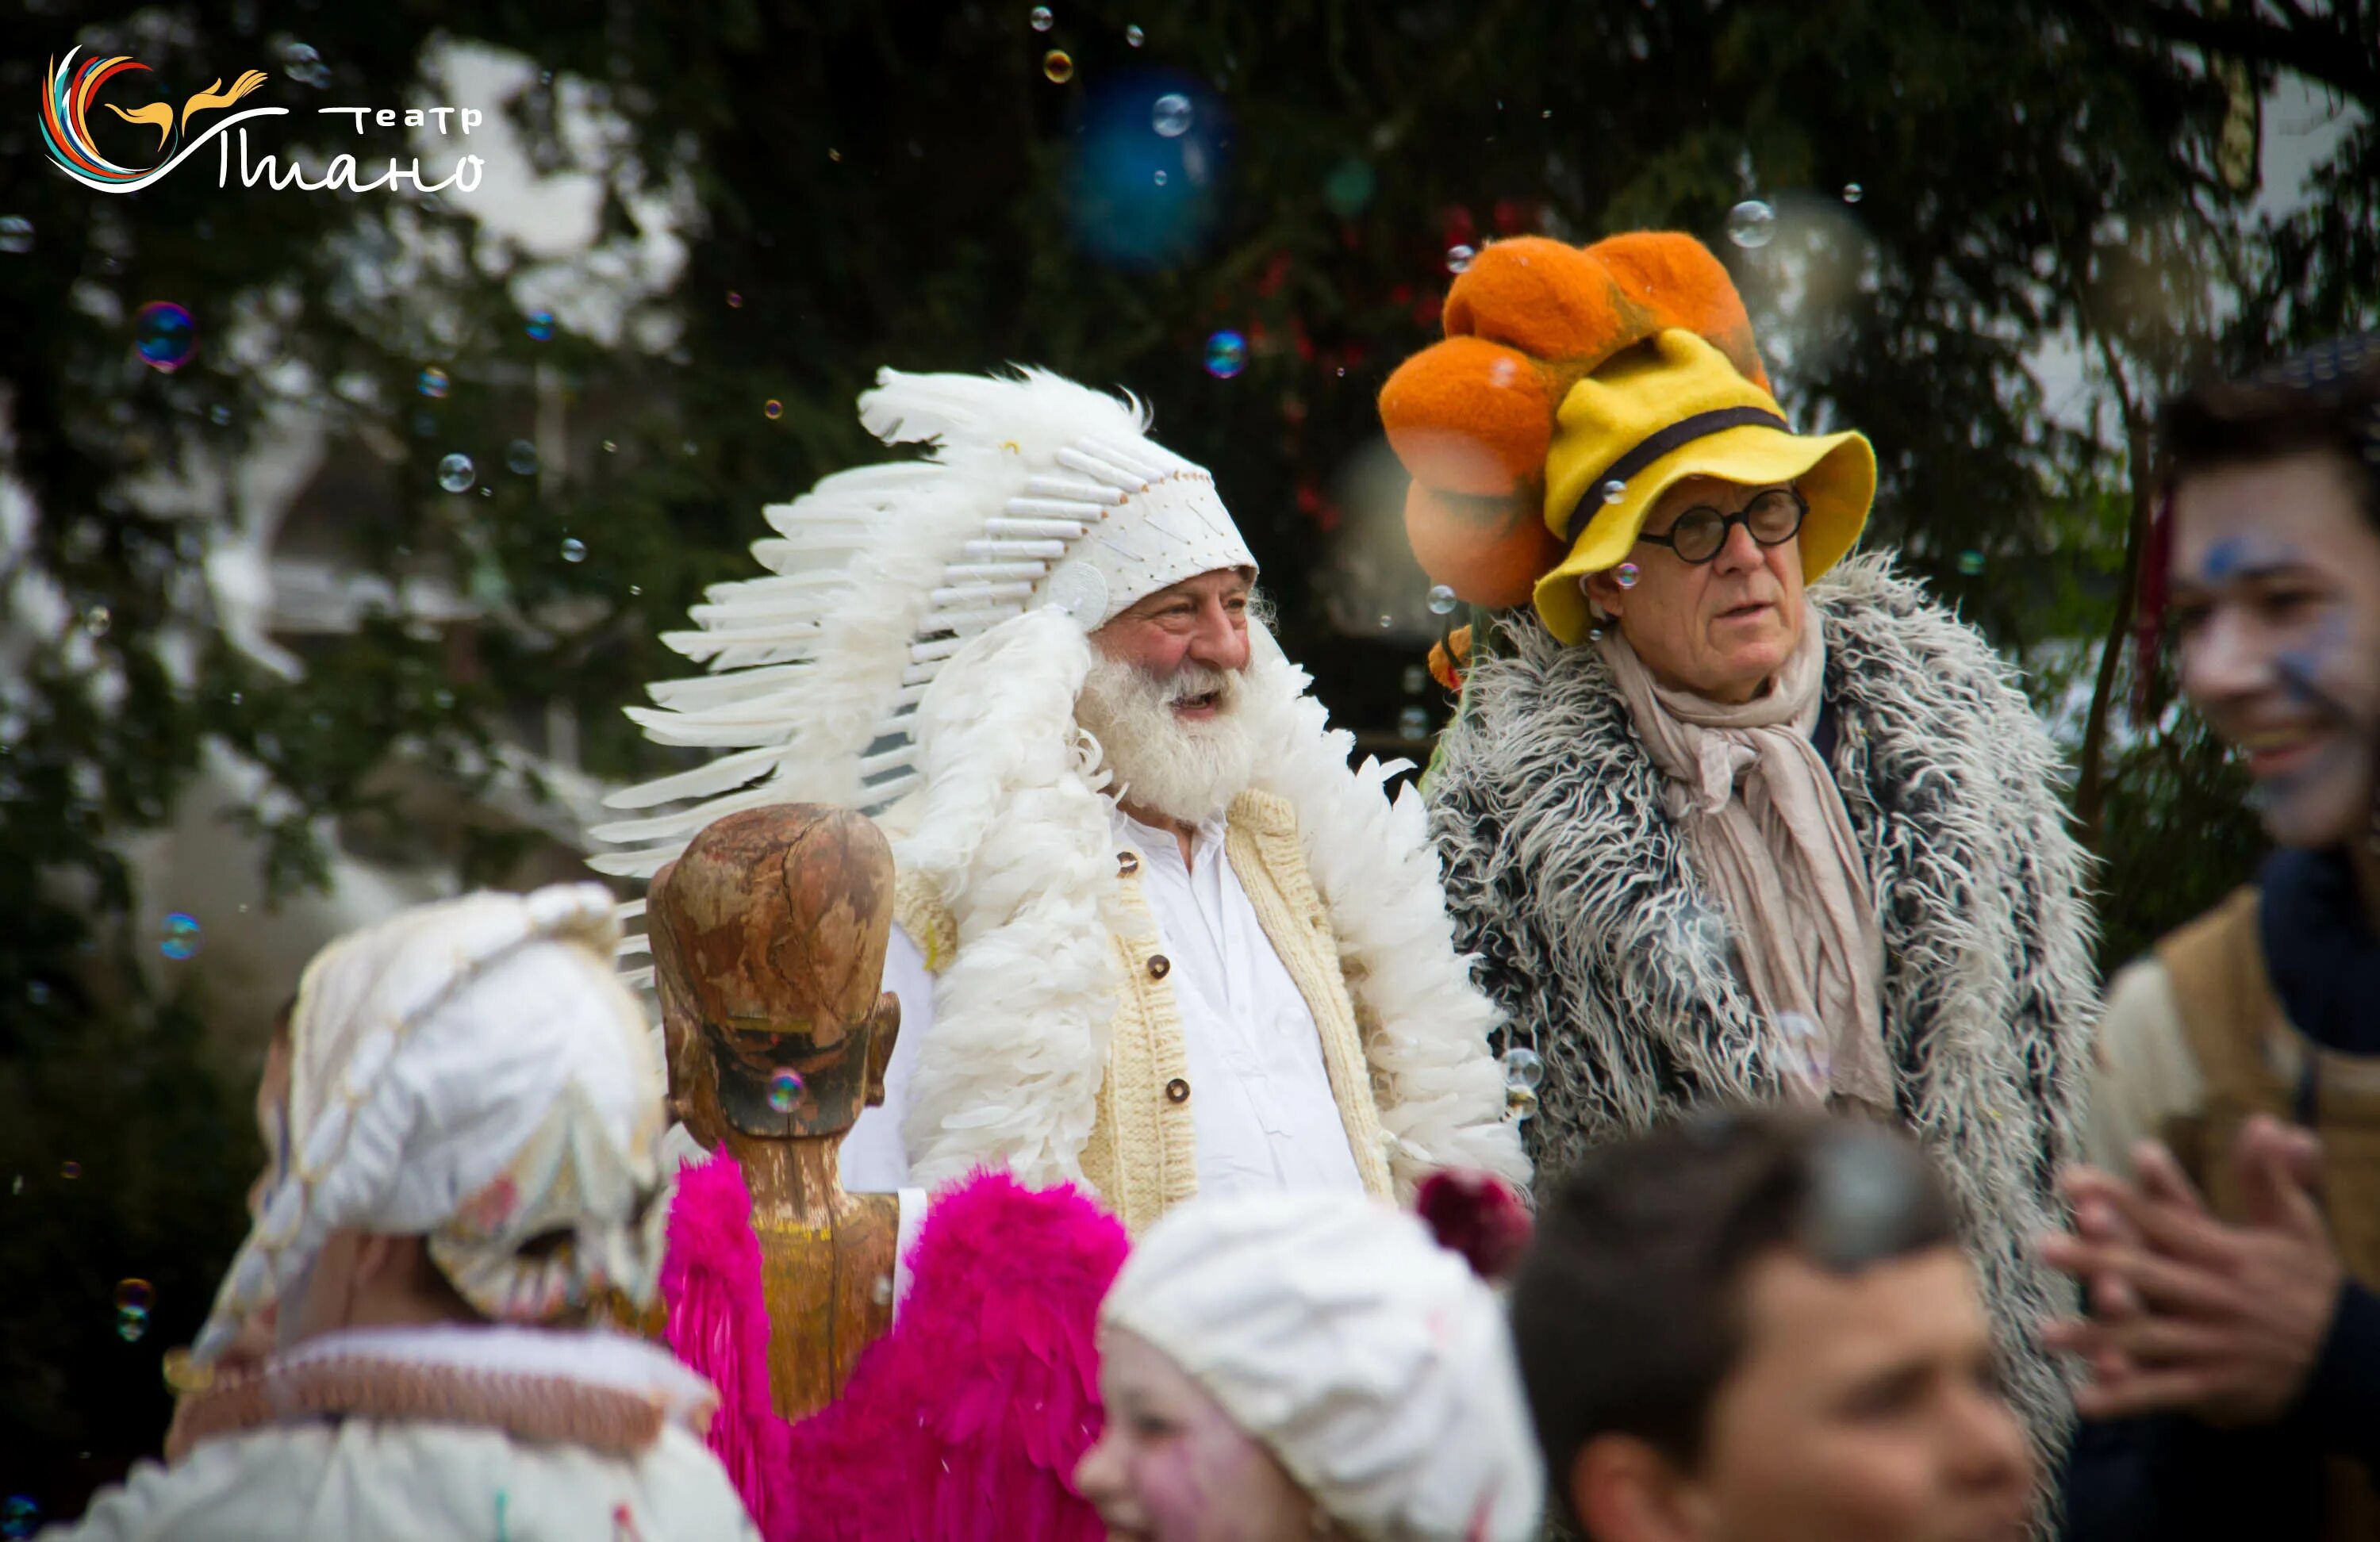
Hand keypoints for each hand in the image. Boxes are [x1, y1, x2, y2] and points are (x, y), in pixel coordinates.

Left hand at [2037, 1115, 2340, 1424]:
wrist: (2353, 1360)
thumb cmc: (2312, 1286)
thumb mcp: (2296, 1227)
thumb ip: (2269, 1177)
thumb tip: (2265, 1121)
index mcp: (2229, 1255)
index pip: (2166, 1221)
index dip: (2120, 1199)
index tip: (2072, 1181)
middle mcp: (2217, 1298)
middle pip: (2148, 1275)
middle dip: (2095, 1261)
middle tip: (2041, 1247)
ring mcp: (2215, 1345)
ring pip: (2148, 1339)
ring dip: (2096, 1336)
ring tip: (2042, 1330)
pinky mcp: (2217, 1385)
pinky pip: (2166, 1393)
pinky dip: (2127, 1398)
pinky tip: (2084, 1402)